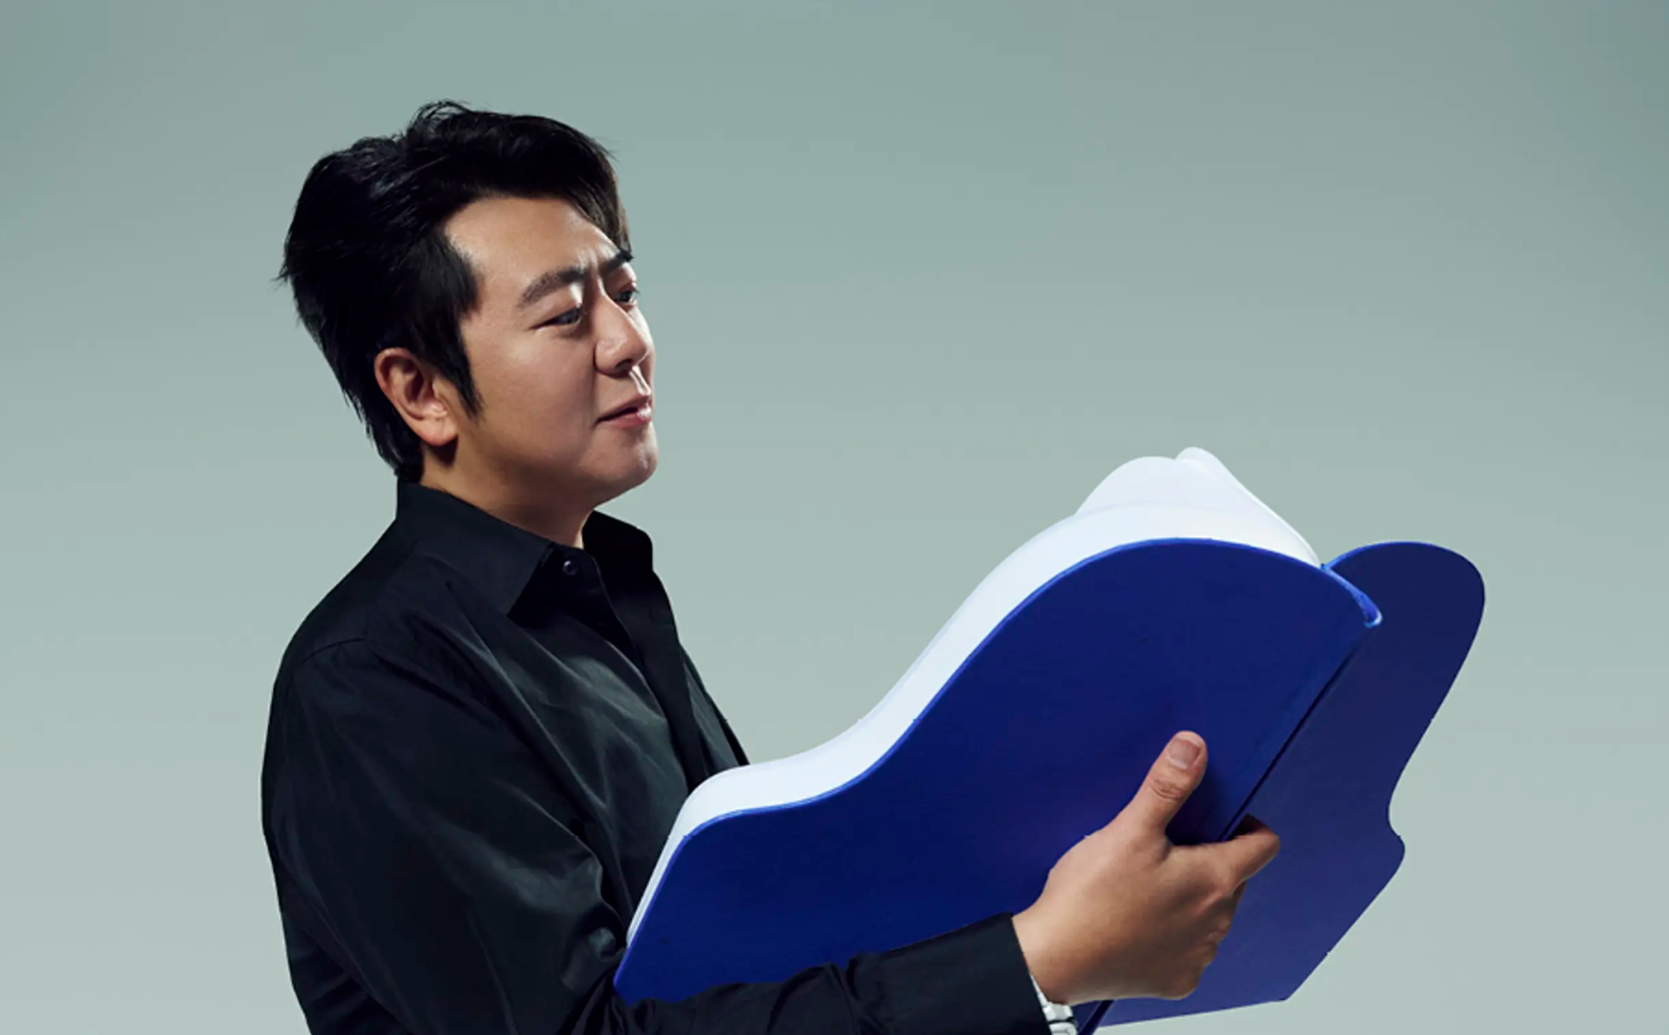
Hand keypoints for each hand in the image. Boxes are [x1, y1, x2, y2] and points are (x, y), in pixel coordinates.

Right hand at [1010, 731, 1279, 1004]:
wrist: (1054, 960)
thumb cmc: (1091, 895)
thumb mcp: (1129, 831)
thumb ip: (1166, 787)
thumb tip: (1195, 745)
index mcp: (1215, 880)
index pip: (1264, 846)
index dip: (1246, 827)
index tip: (1215, 820)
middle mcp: (1219, 921)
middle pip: (1233, 880)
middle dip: (1207, 861)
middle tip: (1160, 851)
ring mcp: (1200, 955)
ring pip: (1210, 915)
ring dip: (1190, 900)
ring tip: (1143, 888)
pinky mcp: (1178, 980)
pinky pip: (1188, 950)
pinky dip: (1172, 936)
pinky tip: (1136, 925)